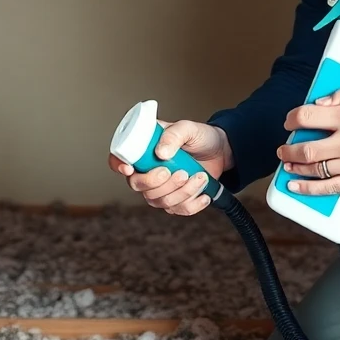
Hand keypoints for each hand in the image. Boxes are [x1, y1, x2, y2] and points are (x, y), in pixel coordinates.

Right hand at [108, 120, 233, 215]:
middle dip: (157, 183)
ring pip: (158, 200)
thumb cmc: (200, 137)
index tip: (130, 169)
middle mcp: (146, 169)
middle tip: (181, 173)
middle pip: (136, 185)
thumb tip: (161, 152)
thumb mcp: (188, 128)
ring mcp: (159, 188)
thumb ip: (174, 135)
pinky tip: (203, 194)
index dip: (118, 165)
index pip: (119, 157)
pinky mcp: (175, 200)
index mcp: (143, 148)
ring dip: (181, 192)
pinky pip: (177, 210)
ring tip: (200, 177)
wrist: (220, 151)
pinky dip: (192, 203)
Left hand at [277, 79, 339, 194]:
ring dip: (296, 168)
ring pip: (315, 169)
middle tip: (282, 149)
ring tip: (288, 165)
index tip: (289, 122)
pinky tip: (296, 187)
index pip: (307, 118)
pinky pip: (330, 187)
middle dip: (288, 149)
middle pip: (305, 148)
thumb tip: (318, 105)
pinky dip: (309, 189)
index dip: (292, 119)